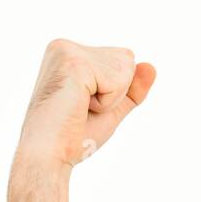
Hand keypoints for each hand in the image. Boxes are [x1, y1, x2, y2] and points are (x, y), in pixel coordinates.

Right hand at [15, 38, 156, 170]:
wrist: (49, 155)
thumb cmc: (74, 135)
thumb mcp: (111, 108)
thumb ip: (132, 88)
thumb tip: (151, 66)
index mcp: (69, 52)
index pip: (122, 59)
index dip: (116, 90)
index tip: (84, 105)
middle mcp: (65, 46)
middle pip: (127, 59)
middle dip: (116, 92)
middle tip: (83, 109)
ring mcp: (67, 51)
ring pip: (125, 68)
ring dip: (111, 98)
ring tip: (80, 108)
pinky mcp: (73, 63)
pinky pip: (117, 81)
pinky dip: (106, 102)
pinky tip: (79, 107)